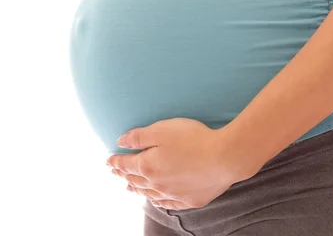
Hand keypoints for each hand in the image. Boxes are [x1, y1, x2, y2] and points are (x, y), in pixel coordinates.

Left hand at [105, 117, 250, 210]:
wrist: (225, 157)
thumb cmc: (194, 139)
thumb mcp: (162, 130)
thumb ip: (139, 137)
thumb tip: (120, 142)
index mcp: (148, 166)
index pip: (126, 164)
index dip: (116, 161)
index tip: (108, 160)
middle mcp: (157, 184)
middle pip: (135, 180)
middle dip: (124, 174)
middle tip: (116, 172)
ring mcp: (174, 194)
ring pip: (149, 193)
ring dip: (137, 189)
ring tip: (130, 186)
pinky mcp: (190, 199)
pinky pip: (167, 203)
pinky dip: (157, 200)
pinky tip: (156, 199)